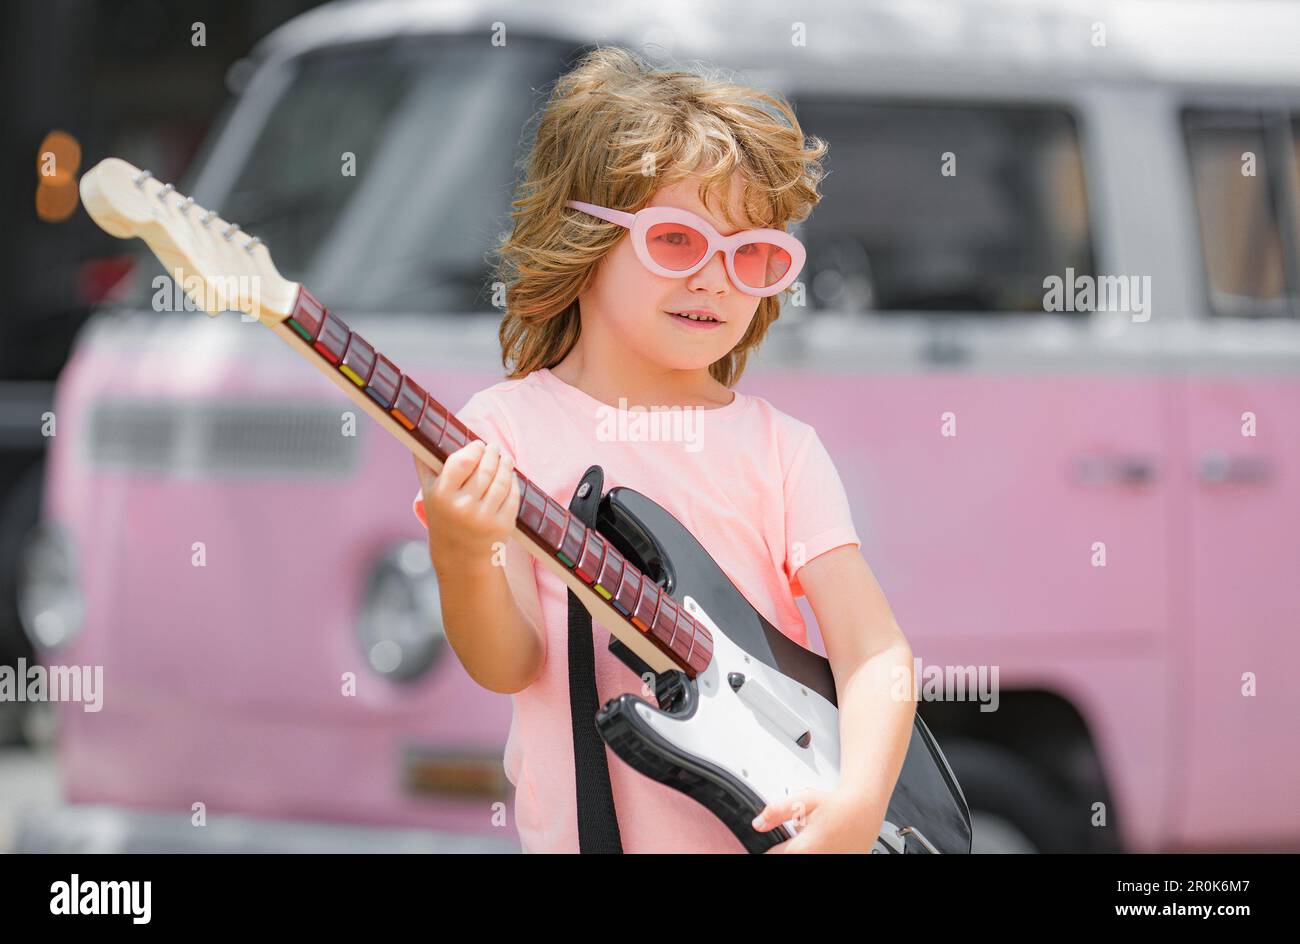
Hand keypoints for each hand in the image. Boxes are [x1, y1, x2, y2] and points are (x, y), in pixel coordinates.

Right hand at [414, 441, 519, 575]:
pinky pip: (512, 496)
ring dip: (506, 465)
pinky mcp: (502, 525)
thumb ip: (425, 465)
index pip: (462, 462)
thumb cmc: (443, 517)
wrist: (460, 558)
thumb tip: (418, 434)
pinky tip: (510, 476)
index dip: (474, 449)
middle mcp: (463, 507)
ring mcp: (484, 518)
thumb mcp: (429, 495)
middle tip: (493, 447)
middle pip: (485, 469)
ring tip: (505, 458)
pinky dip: (513, 483)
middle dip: (492, 454)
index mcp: (442, 496)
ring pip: (501, 481)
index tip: (478, 444)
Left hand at [752, 786, 886, 852]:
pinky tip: (819, 842)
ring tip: (808, 839)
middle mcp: (817, 859)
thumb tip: (758, 824)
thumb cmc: (836, 805)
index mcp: (805, 847)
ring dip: (799, 850)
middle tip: (794, 837)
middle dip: (784, 848)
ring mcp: (828, 862)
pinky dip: (813, 850)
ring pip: (802, 857)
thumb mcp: (803, 801)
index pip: (772, 857)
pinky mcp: (836, 862)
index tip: (769, 844)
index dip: (766, 849)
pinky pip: (815, 858)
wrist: (864, 810)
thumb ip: (777, 811)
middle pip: (788, 857)